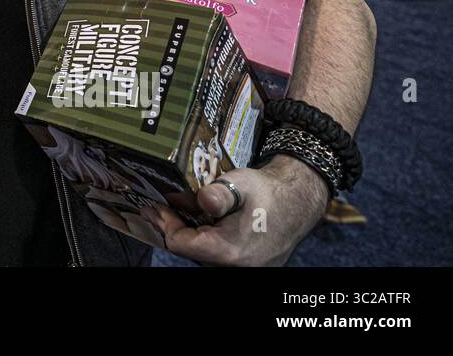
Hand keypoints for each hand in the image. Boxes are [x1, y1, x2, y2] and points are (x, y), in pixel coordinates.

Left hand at [145, 158, 326, 265]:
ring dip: (189, 231)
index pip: (179, 244)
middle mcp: (234, 267)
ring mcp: (242, 268)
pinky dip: (205, 236)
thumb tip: (203, 201)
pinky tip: (201, 218)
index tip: (153, 205)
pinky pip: (216, 253)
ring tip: (179, 208)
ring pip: (201, 252)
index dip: (163, 223)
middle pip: (189, 249)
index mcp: (229, 251)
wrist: (299, 202)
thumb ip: (220, 193)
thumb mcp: (242, 184)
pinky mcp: (247, 265)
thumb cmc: (269, 192)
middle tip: (160, 204)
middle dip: (173, 226)